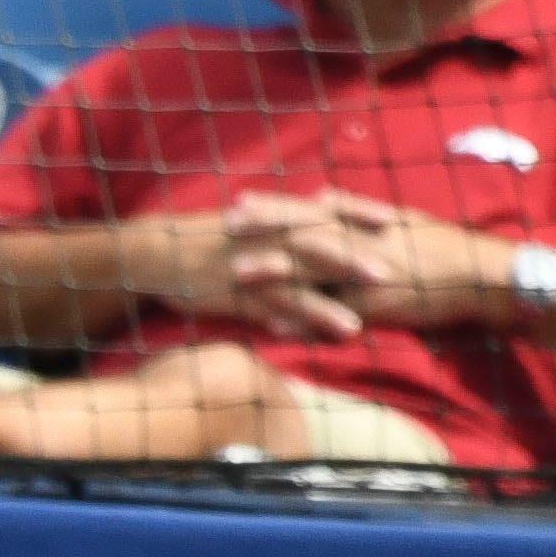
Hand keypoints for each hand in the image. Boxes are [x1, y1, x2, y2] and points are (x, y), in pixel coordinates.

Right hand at [113, 202, 366, 338]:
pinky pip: (265, 311)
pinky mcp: (232, 294)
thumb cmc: (209, 240)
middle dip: (354, 262)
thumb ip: (284, 228)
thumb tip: (314, 221)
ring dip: (325, 307)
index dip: (359, 217)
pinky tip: (305, 341)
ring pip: (296, 286)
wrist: (161, 251)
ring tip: (353, 327)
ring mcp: (252, 269)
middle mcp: (269, 242)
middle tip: (391, 276)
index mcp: (278, 221)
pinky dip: (288, 324)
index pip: (325, 215)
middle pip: (319, 249)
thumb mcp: (251, 224)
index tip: (393, 221)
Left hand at [217, 191, 513, 337]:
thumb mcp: (397, 220)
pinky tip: (274, 328)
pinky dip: (305, 322)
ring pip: (314, 270)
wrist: (479, 275)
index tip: (242, 201)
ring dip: (275, 272)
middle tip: (227, 225)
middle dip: (265, 228)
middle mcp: (361, 242)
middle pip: (304, 231)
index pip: (310, 210)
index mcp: (363, 223)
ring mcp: (367, 274)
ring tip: (238, 274)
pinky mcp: (377, 305)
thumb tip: (321, 197)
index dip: (275, 206)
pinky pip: (334, 315)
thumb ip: (354, 210)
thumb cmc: (439, 248)